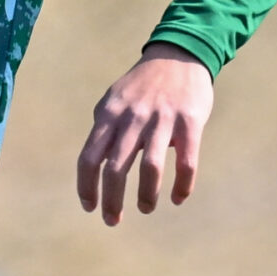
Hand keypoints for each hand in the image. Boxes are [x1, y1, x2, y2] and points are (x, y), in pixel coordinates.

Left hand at [76, 42, 213, 223]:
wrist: (179, 55)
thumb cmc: (143, 84)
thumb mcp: (114, 100)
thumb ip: (103, 129)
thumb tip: (93, 164)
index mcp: (109, 115)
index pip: (89, 158)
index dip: (86, 187)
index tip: (89, 207)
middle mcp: (132, 119)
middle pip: (115, 168)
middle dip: (112, 201)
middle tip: (112, 220)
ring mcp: (162, 120)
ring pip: (150, 168)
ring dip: (146, 195)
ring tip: (145, 208)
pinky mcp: (190, 122)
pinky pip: (186, 162)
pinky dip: (183, 186)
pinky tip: (178, 198)